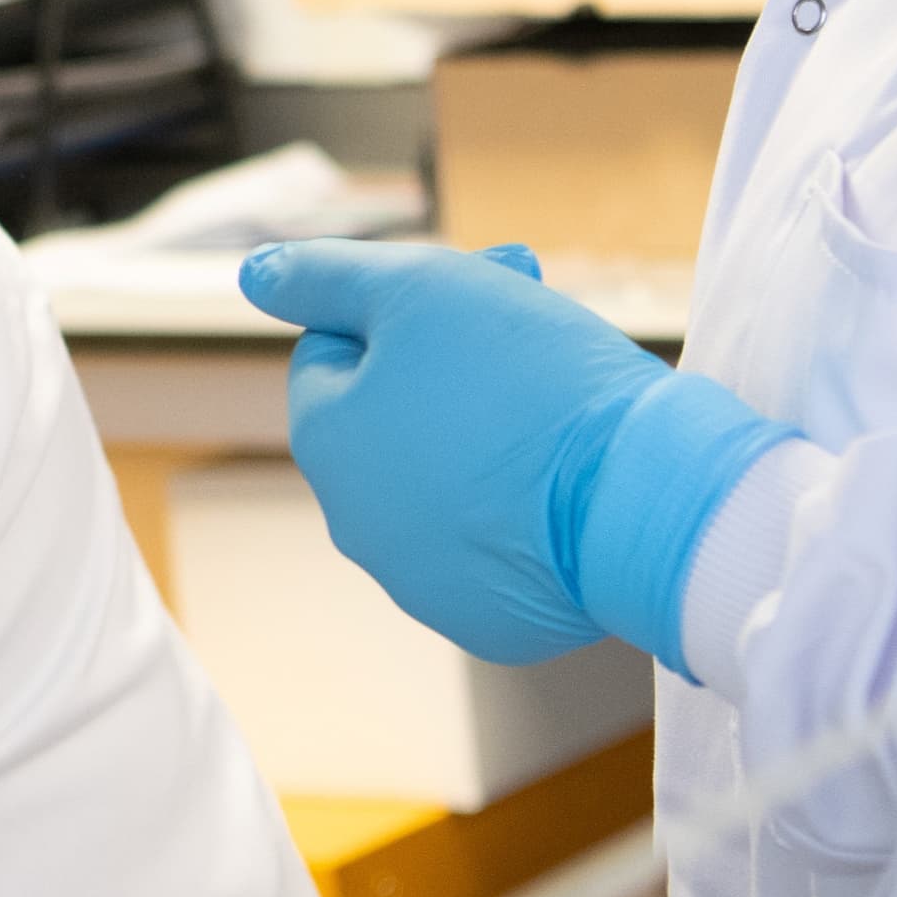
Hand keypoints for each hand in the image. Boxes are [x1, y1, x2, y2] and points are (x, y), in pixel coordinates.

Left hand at [236, 239, 789, 674]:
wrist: (642, 497)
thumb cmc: (528, 380)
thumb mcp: (417, 288)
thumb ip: (323, 276)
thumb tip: (254, 273)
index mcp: (325, 441)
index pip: (339, 351)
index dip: (408, 311)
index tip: (486, 292)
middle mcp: (353, 523)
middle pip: (391, 417)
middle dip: (448, 367)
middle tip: (532, 328)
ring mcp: (418, 582)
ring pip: (440, 483)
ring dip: (481, 437)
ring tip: (556, 410)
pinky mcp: (486, 623)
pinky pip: (491, 546)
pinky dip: (519, 510)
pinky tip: (566, 482)